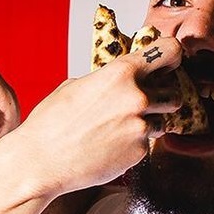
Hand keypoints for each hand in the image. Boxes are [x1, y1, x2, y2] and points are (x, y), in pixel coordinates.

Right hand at [0, 39, 184, 199]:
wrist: (39, 162)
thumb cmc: (49, 125)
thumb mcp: (75, 87)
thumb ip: (106, 80)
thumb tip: (118, 79)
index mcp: (121, 73)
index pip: (169, 51)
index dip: (172, 58)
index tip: (168, 66)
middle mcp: (137, 97)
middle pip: (173, 92)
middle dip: (161, 99)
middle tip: (139, 106)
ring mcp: (141, 127)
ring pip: (163, 121)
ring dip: (149, 123)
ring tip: (119, 128)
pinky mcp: (139, 152)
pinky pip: (147, 144)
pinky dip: (133, 145)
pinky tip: (109, 146)